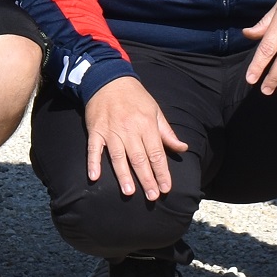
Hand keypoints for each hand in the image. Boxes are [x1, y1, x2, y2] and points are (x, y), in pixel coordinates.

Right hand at [84, 76, 187, 199]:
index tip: (166, 188)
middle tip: (152, 196)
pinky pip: (93, 149)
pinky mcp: (95, 130)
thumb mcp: (155, 111)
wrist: (109, 80)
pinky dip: (93, 162)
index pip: (156, 153)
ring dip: (123, 175)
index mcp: (146, 125)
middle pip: (139, 158)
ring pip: (118, 156)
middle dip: (147, 179)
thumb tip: (182, 148)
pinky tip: (94, 177)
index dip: (162, 172)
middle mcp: (129, 130)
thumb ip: (167, 133)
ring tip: (129, 192)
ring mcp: (111, 131)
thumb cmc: (135, 97)